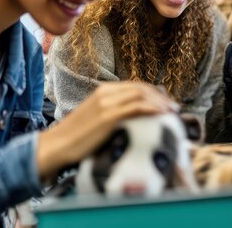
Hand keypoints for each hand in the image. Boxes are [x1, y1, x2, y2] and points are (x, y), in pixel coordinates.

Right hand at [36, 82, 177, 178]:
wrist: (57, 146)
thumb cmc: (77, 136)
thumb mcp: (97, 117)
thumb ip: (114, 112)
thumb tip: (135, 118)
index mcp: (104, 90)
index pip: (137, 86)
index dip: (155, 93)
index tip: (167, 103)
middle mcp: (106, 92)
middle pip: (142, 88)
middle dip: (161, 96)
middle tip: (174, 107)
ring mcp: (107, 103)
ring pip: (142, 95)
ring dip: (161, 102)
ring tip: (172, 112)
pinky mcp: (108, 116)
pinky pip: (136, 107)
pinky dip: (153, 108)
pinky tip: (162, 114)